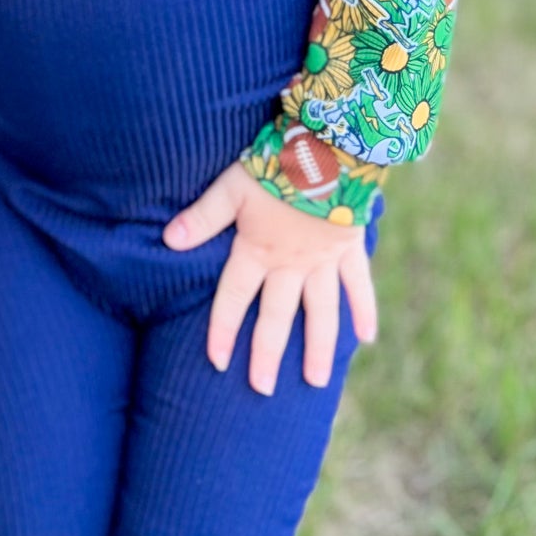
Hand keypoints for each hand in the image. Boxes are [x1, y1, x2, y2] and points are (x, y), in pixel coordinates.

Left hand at [163, 161, 376, 393]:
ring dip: (318, 347)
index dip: (224, 329)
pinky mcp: (350, 247)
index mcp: (258, 250)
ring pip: (320, 312)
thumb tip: (168, 240)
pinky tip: (367, 338)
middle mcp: (291, 264)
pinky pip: (358, 285)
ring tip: (317, 382)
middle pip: (277, 316)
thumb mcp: (231, 186)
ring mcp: (324, 260)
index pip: (235, 298)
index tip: (218, 361)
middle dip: (268, 354)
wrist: (329, 146)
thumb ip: (202, 217)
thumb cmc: (275, 163)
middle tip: (263, 389)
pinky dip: (364, 310)